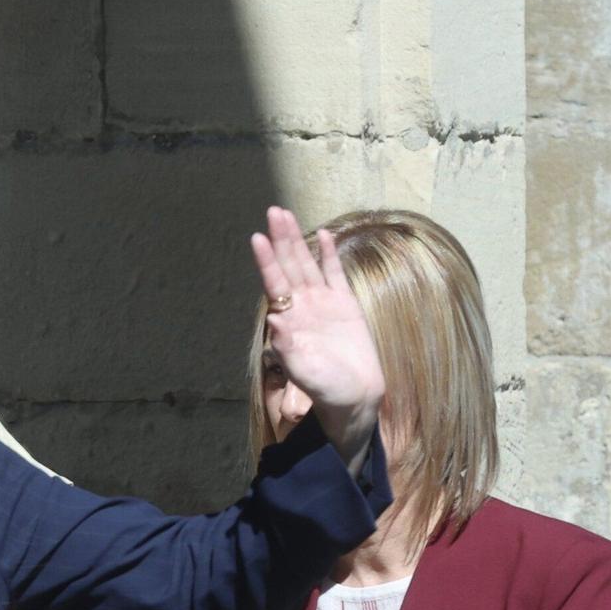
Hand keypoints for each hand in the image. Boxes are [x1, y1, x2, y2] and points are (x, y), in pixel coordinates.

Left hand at [248, 206, 385, 469]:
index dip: (267, 262)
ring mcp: (324, 303)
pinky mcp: (346, 305)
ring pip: (309, 265)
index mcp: (290, 320)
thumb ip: (288, 348)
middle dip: (281, 239)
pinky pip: (336, 275)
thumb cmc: (325, 390)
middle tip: (273, 211)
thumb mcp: (303, 372)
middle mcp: (303, 307)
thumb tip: (273, 319)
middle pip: (290, 266)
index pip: (276, 285)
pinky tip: (325, 235)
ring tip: (286, 215)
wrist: (353, 398)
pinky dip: (329, 255)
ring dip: (299, 240)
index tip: (257, 238)